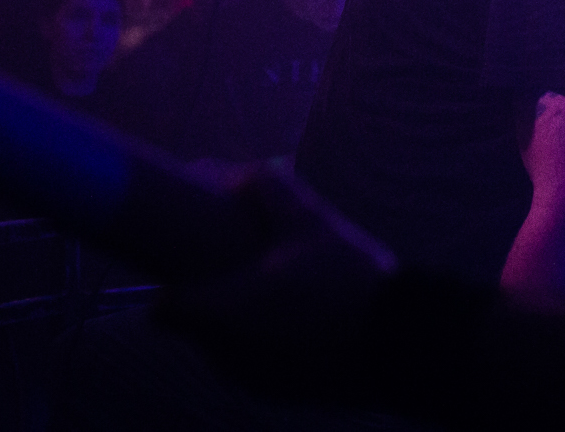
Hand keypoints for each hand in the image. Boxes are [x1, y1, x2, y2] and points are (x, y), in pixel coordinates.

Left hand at [156, 167, 397, 400]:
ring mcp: (253, 381)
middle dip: (210, 296)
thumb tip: (243, 169)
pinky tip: (294, 319)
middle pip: (195, 327)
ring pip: (224, 347)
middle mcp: (226, 356)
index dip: (170, 286)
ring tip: (270, 290)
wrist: (402, 345)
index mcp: (220, 314)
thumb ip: (269, 188)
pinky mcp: (280, 395)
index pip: (162, 310)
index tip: (185, 262)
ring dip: (236, 321)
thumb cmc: (347, 280)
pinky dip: (262, 343)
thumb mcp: (309, 221)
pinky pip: (254, 364)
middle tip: (235, 265)